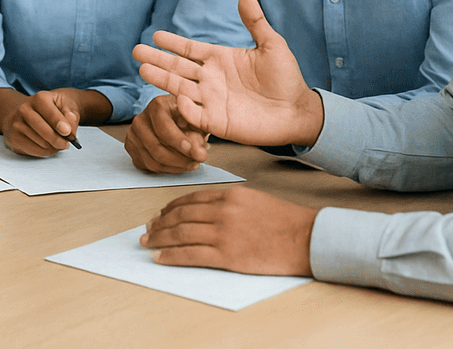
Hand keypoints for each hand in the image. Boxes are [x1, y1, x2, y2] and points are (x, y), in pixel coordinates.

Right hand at [2, 89, 82, 156]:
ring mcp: (17, 124)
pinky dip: (45, 152)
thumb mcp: (66, 106)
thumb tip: (70, 132)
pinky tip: (48, 146)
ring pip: (41, 143)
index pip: (50, 114)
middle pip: (45, 131)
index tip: (67, 132)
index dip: (59, 124)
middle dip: (59, 140)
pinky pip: (34, 151)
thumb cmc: (53, 109)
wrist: (31, 110)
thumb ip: (71, 117)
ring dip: (53, 147)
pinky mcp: (14, 137)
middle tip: (67, 143)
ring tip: (57, 142)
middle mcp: (25, 109)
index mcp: (40, 98)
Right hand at [124, 95, 207, 173]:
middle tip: (197, 162)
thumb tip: (199, 151)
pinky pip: (148, 166)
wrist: (171, 116)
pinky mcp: (131, 149)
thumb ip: (198, 131)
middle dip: (180, 159)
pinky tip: (179, 165)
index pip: (164, 128)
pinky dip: (166, 169)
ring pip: (153, 161)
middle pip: (156, 148)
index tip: (196, 152)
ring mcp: (133, 135)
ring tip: (190, 164)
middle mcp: (140, 120)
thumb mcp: (195, 117)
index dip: (179, 143)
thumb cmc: (184, 115)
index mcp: (156, 106)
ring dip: (175, 167)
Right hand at [134, 0, 323, 146]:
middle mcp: (211, 79)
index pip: (190, 50)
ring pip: (180, 88)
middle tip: (136, 51)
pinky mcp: (217, 122)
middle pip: (177, 68)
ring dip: (162, 79)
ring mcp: (211, 101)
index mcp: (220, 60)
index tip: (155, 35)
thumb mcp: (272, 46)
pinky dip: (184, 107)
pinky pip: (195, 115)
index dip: (173, 43)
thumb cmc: (286, 78)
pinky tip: (176, 96)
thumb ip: (256, 22)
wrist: (297, 111)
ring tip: (143, 69)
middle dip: (157, 59)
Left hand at [140, 187, 317, 275]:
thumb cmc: (284, 221)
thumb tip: (206, 212)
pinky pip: (191, 255)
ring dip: (160, 239)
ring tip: (148, 243)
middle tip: (147, 229)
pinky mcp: (227, 255)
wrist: (305, 238)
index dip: (171, 208)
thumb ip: (229, 203)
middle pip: (181, 216)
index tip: (160, 214)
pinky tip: (161, 258)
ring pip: (181, 234)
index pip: (191, 200)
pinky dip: (172, 256)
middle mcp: (223, 211)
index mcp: (229, 196)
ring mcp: (224, 233)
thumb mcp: (254, 200)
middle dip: (160, 223)